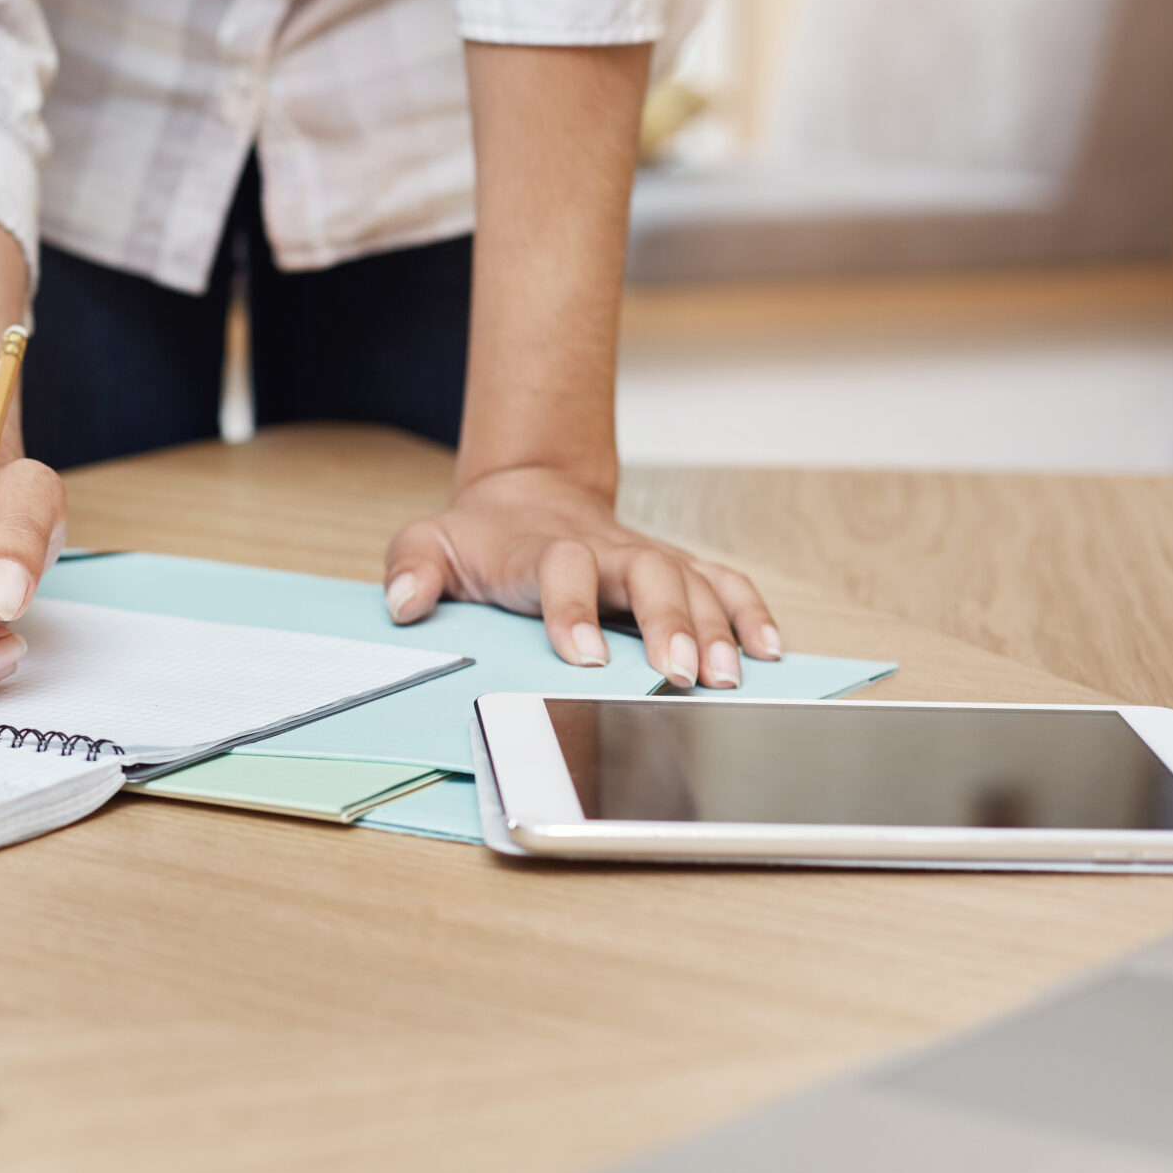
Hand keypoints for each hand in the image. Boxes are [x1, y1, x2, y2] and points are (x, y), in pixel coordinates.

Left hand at [382, 466, 781, 688]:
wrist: (526, 495)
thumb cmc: (480, 536)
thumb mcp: (429, 542)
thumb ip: (412, 567)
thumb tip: (402, 602)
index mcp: (544, 551)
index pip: (562, 570)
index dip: (573, 609)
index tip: (583, 656)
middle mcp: (606, 552)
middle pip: (648, 574)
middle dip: (668, 621)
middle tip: (679, 673)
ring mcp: (646, 560)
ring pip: (694, 582)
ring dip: (716, 628)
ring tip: (729, 677)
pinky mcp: (675, 571)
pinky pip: (724, 585)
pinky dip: (751, 614)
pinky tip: (770, 652)